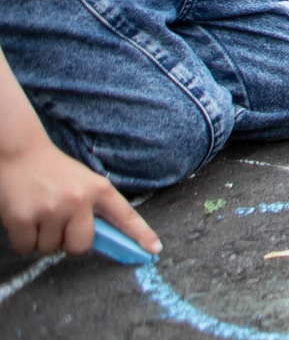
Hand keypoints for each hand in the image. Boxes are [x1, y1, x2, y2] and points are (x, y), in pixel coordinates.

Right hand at [0, 135, 156, 258]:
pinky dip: (24, 240)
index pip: (125, 216)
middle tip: (60, 224)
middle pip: (81, 246)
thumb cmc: (53, 172)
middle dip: (69, 243)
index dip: (141, 235)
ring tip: (40, 213)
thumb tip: (103, 240)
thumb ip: (94, 208)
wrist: (19, 154)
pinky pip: (26, 248)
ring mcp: (51, 209)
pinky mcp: (23, 218)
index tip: (154, 250)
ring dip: (43, 238)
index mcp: (98, 189)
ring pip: (50, 249)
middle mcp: (78, 199)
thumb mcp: (83, 183)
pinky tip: (24, 217)